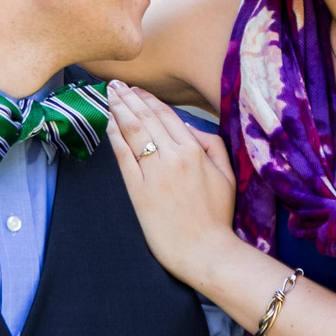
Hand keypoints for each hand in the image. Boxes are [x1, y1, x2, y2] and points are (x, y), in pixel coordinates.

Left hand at [102, 82, 237, 282]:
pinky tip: (108, 124)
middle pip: (145, 118)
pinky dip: (114, 137)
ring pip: (132, 131)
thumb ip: (212, 145)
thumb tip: (189, 126)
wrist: (205, 251)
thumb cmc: (217, 216)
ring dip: (118, 110)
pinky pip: (123, 157)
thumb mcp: (227, 174)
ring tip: (108, 96)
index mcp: (195, 150)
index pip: (166, 114)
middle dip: (128, 98)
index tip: (136, 89)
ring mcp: (154, 173)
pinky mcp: (138, 191)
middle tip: (114, 84)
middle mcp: (173, 156)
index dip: (148, 99)